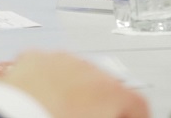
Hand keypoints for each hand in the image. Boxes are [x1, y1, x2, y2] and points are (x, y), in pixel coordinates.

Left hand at [0, 52, 148, 117]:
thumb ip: (111, 116)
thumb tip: (111, 113)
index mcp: (110, 91)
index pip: (137, 104)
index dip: (134, 116)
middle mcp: (89, 69)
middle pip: (105, 86)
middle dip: (100, 104)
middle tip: (90, 117)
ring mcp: (60, 60)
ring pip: (75, 74)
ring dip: (73, 91)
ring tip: (59, 113)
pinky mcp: (33, 58)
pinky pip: (47, 68)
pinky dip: (46, 82)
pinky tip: (38, 101)